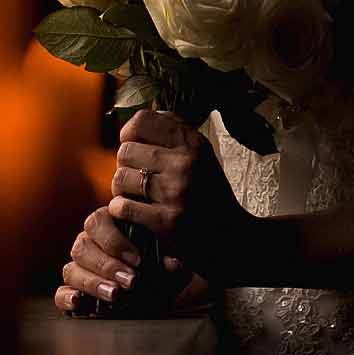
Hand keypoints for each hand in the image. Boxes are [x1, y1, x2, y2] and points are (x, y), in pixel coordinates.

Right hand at [53, 204, 183, 312]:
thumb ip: (168, 262)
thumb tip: (172, 262)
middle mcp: (89, 245)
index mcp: (107, 227)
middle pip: (82, 247)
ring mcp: (80, 270)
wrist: (164, 295)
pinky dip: (66, 297)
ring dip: (93, 283)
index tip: (138, 260)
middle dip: (107, 265)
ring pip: (71, 271)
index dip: (114, 241)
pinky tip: (79, 302)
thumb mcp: (169, 266)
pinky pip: (60, 294)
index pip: (97, 223)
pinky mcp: (76, 295)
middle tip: (131, 281)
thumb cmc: (163, 271)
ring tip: (115, 295)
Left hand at [107, 109, 256, 285]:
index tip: (134, 148)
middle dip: (126, 166)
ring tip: (134, 196)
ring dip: (121, 190)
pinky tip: (132, 212)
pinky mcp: (167, 221)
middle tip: (137, 178)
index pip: (141, 121)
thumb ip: (174, 131)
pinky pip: (123, 206)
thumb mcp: (202, 155)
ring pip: (120, 178)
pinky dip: (121, 210)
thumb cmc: (209, 193)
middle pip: (125, 151)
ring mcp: (176, 192)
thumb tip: (142, 117)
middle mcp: (186, 164)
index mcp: (193, 143)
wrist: (233, 238)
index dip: (129, 134)